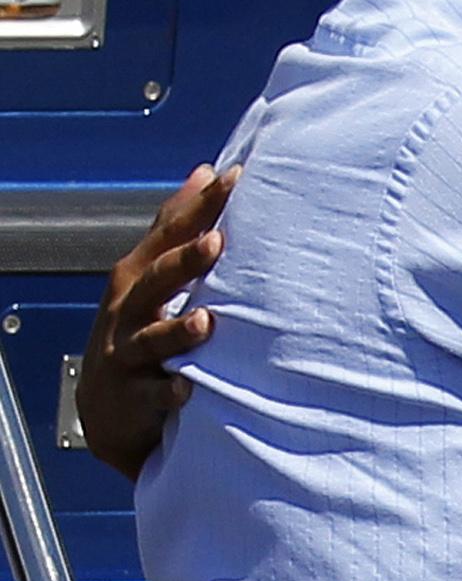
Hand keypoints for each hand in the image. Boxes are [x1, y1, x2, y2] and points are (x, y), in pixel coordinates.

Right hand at [77, 165, 236, 479]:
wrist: (109, 407)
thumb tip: (208, 172)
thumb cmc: (140, 326)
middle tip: (217, 241)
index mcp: (139, 275)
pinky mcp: (134, 396)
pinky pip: (154, 394)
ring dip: (178, 330)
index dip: (201, 206)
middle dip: (185, 261)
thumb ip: (178, 227)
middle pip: (157, 279)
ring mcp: (128, 352)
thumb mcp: (151, 275)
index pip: (171, 233)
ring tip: (205, 321)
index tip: (234, 178)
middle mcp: (129, 310)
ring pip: (153, 339)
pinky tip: (187, 387)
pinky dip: (170, 391)